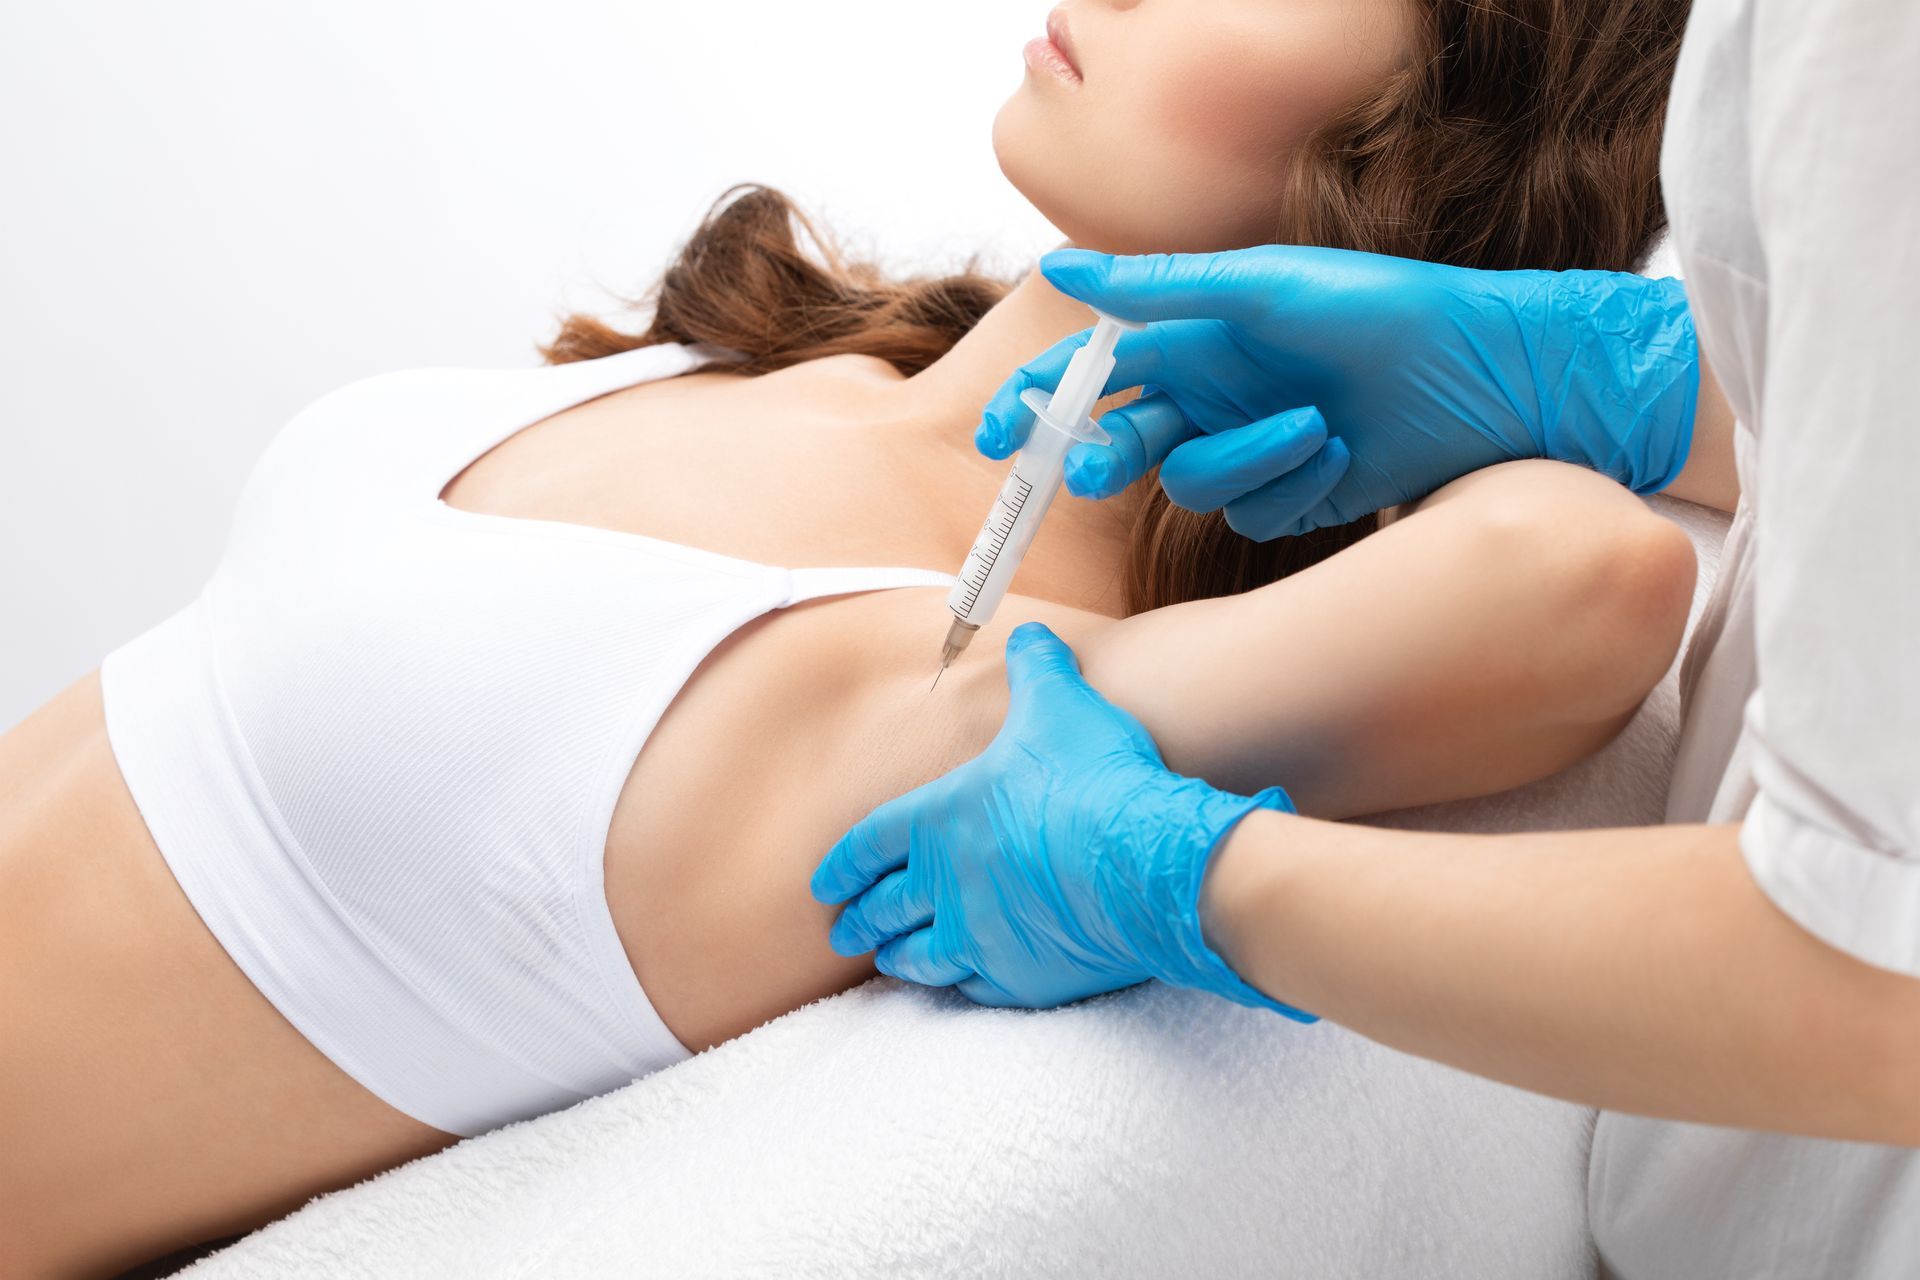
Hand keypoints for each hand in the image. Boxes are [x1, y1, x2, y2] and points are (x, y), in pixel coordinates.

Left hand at [809, 622, 1313, 1019]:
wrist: (1149, 860)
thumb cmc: (1098, 779)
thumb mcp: (1062, 705)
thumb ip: (1038, 669)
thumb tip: (1032, 634)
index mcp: (943, 819)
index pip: (869, 844)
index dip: (843, 863)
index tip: (822, 884)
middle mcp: (950, 883)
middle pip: (886, 908)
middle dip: (861, 920)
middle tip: (844, 932)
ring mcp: (983, 935)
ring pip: (922, 958)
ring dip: (900, 959)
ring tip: (890, 961)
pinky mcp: (1024, 976)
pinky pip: (975, 986)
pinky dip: (959, 984)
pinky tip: (958, 983)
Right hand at [980, 245, 1698, 537]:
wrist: (1490, 376)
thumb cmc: (1386, 311)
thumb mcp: (1267, 287)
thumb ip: (1161, 288)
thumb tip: (1059, 265)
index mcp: (1197, 337)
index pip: (1090, 370)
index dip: (1036, 400)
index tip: (999, 435)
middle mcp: (1212, 393)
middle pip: (1118, 438)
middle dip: (1100, 453)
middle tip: (1096, 466)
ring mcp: (1248, 448)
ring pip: (1187, 483)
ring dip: (1242, 459)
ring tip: (1312, 425)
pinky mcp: (1290, 496)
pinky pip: (1248, 510)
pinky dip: (1289, 481)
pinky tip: (1341, 449)